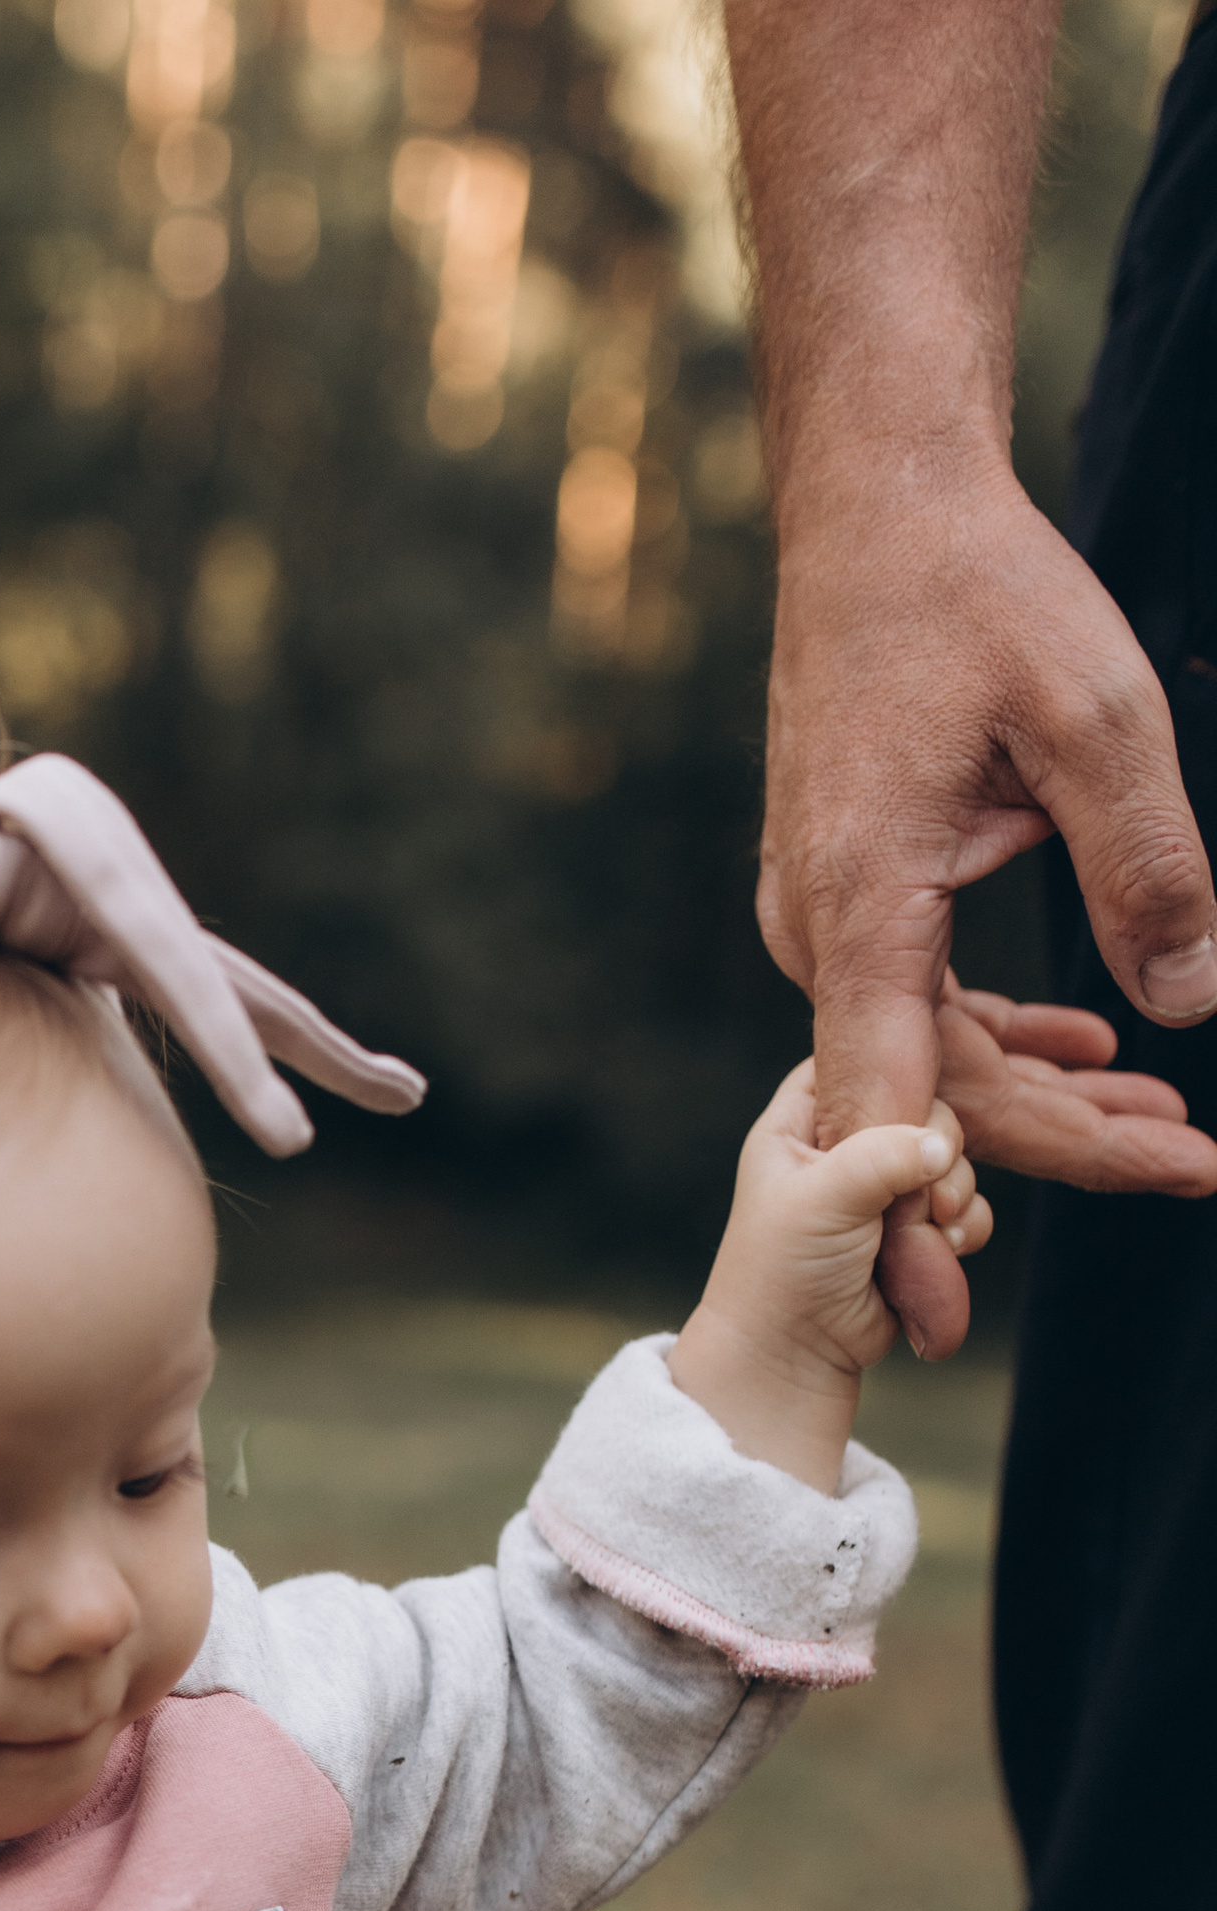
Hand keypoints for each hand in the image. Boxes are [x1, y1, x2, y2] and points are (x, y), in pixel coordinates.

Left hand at [669, 1063, 986, 1489]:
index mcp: (800, 1122)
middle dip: (937, 1153)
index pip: (858, 1062)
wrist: (791, 1356)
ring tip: (927, 1229)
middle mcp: (844, 1149)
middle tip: (922, 1199)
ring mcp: (883, 1192)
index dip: (893, 1075)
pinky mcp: (916, 1232)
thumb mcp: (825, 1196)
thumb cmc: (784, 1271)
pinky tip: (943, 1251)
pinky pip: (966, 1208)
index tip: (915, 1105)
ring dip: (954, 1195)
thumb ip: (885, 1154)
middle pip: (923, 1109)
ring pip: (952, 1160)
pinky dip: (964, 1228)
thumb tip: (945, 1145)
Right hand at [763, 464, 1216, 1357]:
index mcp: (861, 909)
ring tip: (1172, 1139)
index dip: (929, 1218)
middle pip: (933, 1099)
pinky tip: (1099, 1055)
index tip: (959, 1312)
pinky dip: (1009, 1046)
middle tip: (1193, 1171)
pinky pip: (922, 1008)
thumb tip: (1198, 1003)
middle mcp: (821, 935)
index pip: (892, 1109)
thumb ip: (1150, 866)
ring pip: (934, 1060)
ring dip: (1047, 1105)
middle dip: (1060, 1152)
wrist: (877, 507)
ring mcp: (827, 920)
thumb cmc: (976, 593)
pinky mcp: (850, 897)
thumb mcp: (1097, 718)